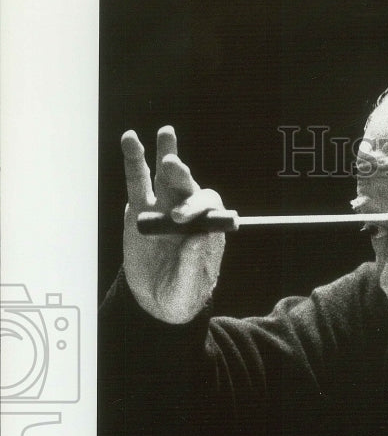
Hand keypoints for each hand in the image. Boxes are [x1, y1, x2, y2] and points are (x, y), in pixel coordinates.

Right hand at [121, 125, 226, 322]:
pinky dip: (135, 161)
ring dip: (166, 154)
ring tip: (166, 134)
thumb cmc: (181, 295)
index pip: (208, 209)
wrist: (156, 301)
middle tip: (172, 167)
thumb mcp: (187, 288)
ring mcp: (163, 208)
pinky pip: (137, 183)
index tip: (179, 218)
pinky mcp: (139, 209)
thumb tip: (199, 238)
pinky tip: (131, 139)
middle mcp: (188, 214)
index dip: (196, 207)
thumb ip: (193, 265)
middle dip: (182, 176)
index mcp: (207, 230)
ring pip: (166, 178)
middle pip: (188, 187)